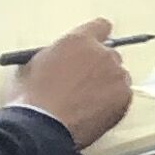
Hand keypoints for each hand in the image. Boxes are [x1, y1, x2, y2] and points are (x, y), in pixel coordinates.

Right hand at [7, 21, 135, 149]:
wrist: (40, 127)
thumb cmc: (29, 97)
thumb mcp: (33, 64)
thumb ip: (55, 55)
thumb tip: (59, 60)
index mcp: (79, 41)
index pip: (100, 27)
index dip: (96, 38)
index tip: (92, 48)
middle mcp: (103, 54)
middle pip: (109, 55)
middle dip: (98, 67)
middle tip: (82, 84)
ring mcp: (117, 76)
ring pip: (117, 77)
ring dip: (106, 85)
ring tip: (85, 103)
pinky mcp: (125, 98)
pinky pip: (122, 96)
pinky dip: (112, 103)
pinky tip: (93, 113)